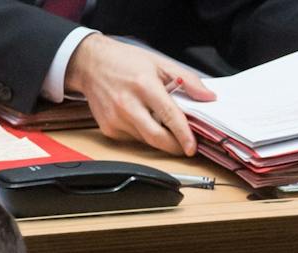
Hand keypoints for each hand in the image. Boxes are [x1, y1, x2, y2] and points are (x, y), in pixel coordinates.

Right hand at [64, 33, 206, 156]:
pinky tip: (142, 118)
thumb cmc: (124, 61)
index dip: (183, 135)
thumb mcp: (159, 63)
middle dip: (175, 146)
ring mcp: (115, 118)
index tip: (193, 147)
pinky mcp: (108, 128)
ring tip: (162, 122)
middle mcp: (127, 104)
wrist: (90, 63)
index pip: (169, 116)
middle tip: (186, 145)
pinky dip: (143, 133)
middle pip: (157, 138)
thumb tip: (208, 97)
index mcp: (143, 85)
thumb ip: (188, 80)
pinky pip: (133, 138)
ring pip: (146, 140)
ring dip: (160, 137)